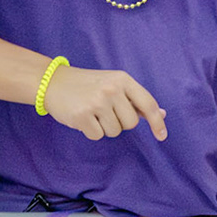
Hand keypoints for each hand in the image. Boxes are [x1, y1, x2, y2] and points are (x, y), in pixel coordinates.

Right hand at [39, 61, 166, 141]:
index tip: (162, 136)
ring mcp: (97, 102)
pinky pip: (97, 136)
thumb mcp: (114, 85)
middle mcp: (112, 89)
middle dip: (121, 123)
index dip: (157, 122)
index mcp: (123, 79)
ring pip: (115, 131)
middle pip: (131, 123)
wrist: (53, 82)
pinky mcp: (82, 116)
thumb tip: (162, 114)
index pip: (148, 103)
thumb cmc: (89, 85)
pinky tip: (83, 118)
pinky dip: (91, 131)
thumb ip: (136, 100)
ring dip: (105, 128)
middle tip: (105, 111)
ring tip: (93, 113)